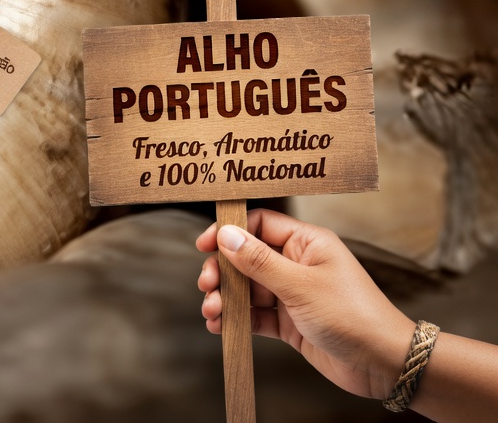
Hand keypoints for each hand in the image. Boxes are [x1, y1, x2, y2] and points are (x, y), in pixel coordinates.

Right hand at [196, 208, 412, 400]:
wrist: (384, 364)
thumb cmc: (353, 316)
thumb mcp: (301, 285)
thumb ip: (259, 261)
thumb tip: (226, 235)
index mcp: (306, 243)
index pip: (258, 224)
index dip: (229, 231)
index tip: (204, 245)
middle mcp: (297, 264)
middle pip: (246, 257)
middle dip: (223, 271)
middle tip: (207, 285)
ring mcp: (293, 294)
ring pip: (247, 288)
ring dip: (226, 298)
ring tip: (212, 311)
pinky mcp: (290, 322)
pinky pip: (255, 315)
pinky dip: (237, 320)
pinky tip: (221, 326)